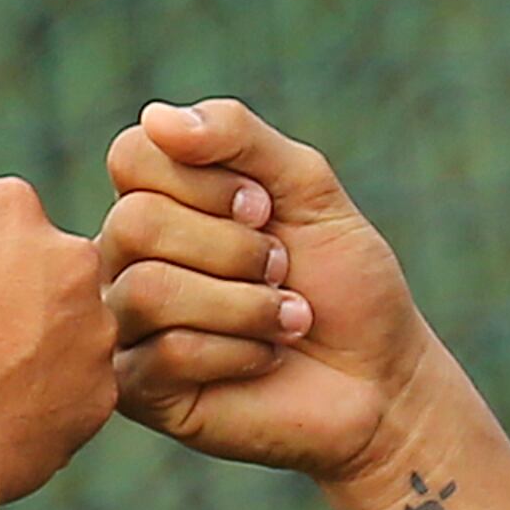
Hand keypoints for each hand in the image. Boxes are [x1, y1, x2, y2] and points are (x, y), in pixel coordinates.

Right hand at [100, 100, 429, 483]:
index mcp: (160, 201)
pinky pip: (167, 353)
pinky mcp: (140, 392)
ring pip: (148, 288)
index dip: (205, 179)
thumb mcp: (307, 187)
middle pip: (133, 222)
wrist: (381, 379)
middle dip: (232, 247)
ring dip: (243, 303)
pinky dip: (239, 351)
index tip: (266, 207)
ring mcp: (128, 326)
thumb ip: (239, 136)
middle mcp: (129, 259)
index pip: (132, 155)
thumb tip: (156, 117)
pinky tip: (266, 359)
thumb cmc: (344, 281)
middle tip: (283, 268)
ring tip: (287, 318)